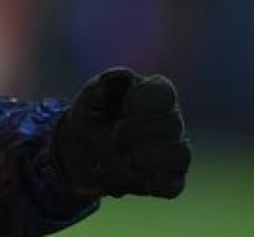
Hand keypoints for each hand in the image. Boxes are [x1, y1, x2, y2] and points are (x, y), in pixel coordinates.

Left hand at [56, 67, 190, 198]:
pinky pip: (172, 185)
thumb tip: (124, 74)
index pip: (165, 92)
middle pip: (172, 123)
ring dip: (148, 156)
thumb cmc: (91, 116)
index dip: (143, 99)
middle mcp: (171, 121)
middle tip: (114, 135)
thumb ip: (103, 85)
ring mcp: (174, 151)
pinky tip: (131, 172)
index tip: (123, 107)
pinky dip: (151, 181)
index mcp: (154, 94)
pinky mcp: (169, 180)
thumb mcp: (89, 98)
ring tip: (123, 156)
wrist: (77, 152)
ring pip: (180, 154)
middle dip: (137, 130)